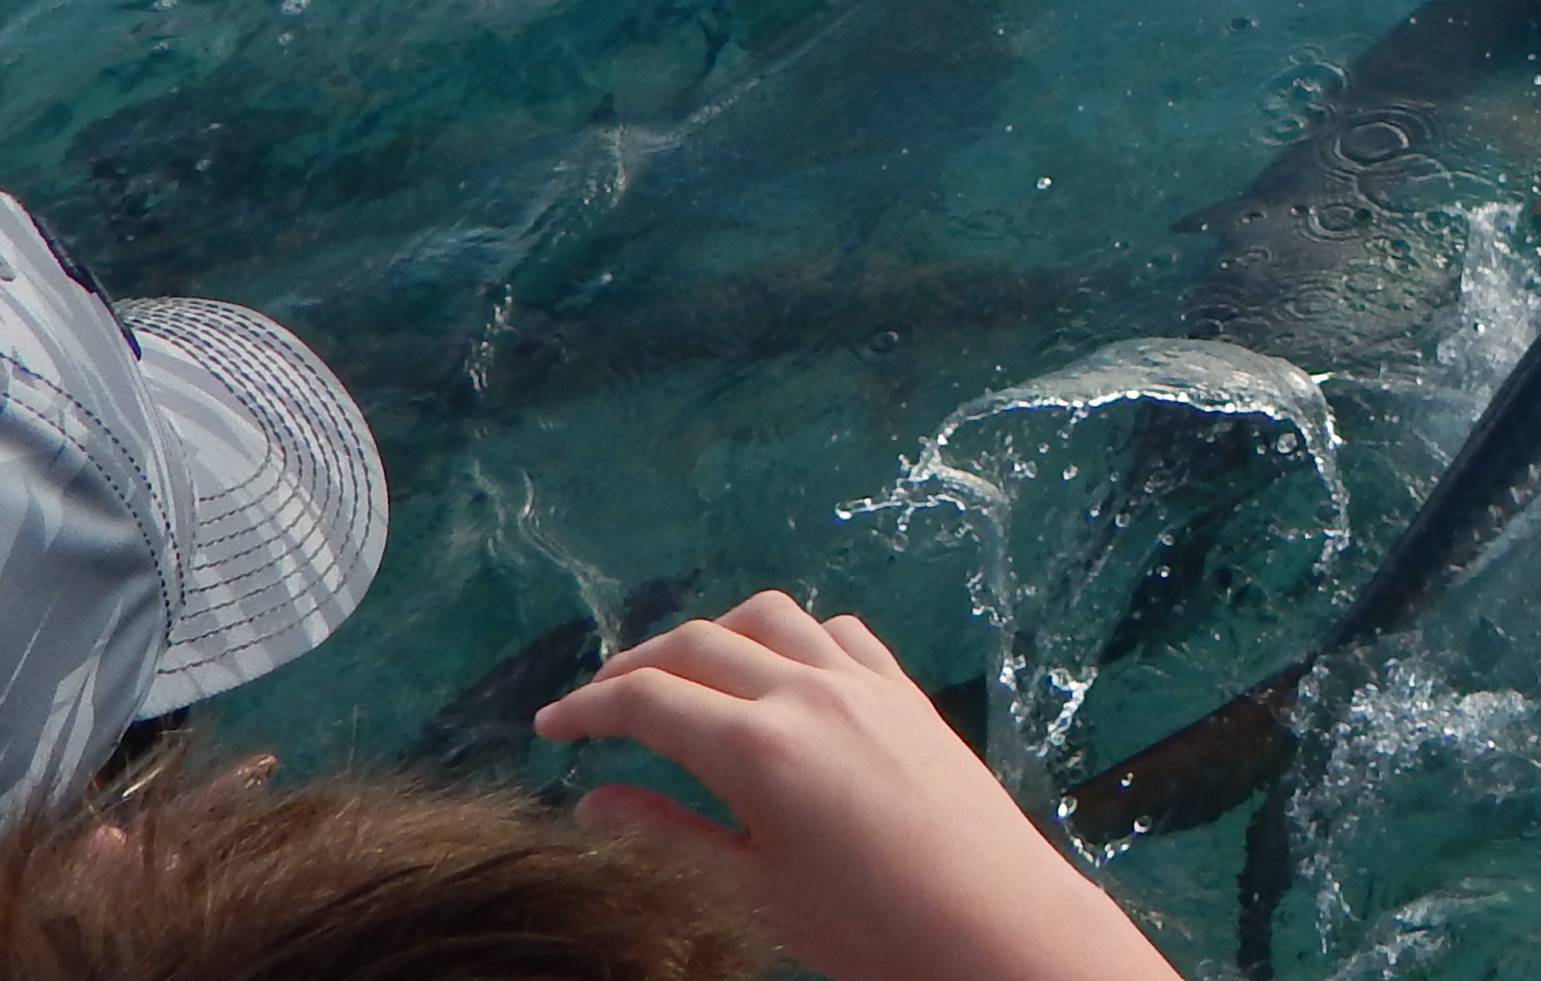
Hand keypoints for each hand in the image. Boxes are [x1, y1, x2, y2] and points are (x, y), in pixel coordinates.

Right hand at [534, 591, 1180, 980]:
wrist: (990, 918)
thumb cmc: (865, 923)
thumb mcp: (750, 890)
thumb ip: (667, 837)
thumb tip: (592, 804)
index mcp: (756, 745)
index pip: (647, 699)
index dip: (587, 709)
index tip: (550, 726)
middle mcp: (806, 691)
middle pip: (698, 643)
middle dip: (633, 666)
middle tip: (597, 704)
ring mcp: (862, 681)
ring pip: (768, 618)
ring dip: (712, 634)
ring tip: (680, 675)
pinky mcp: (904, 689)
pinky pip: (836, 633)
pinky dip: (789, 637)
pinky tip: (776, 672)